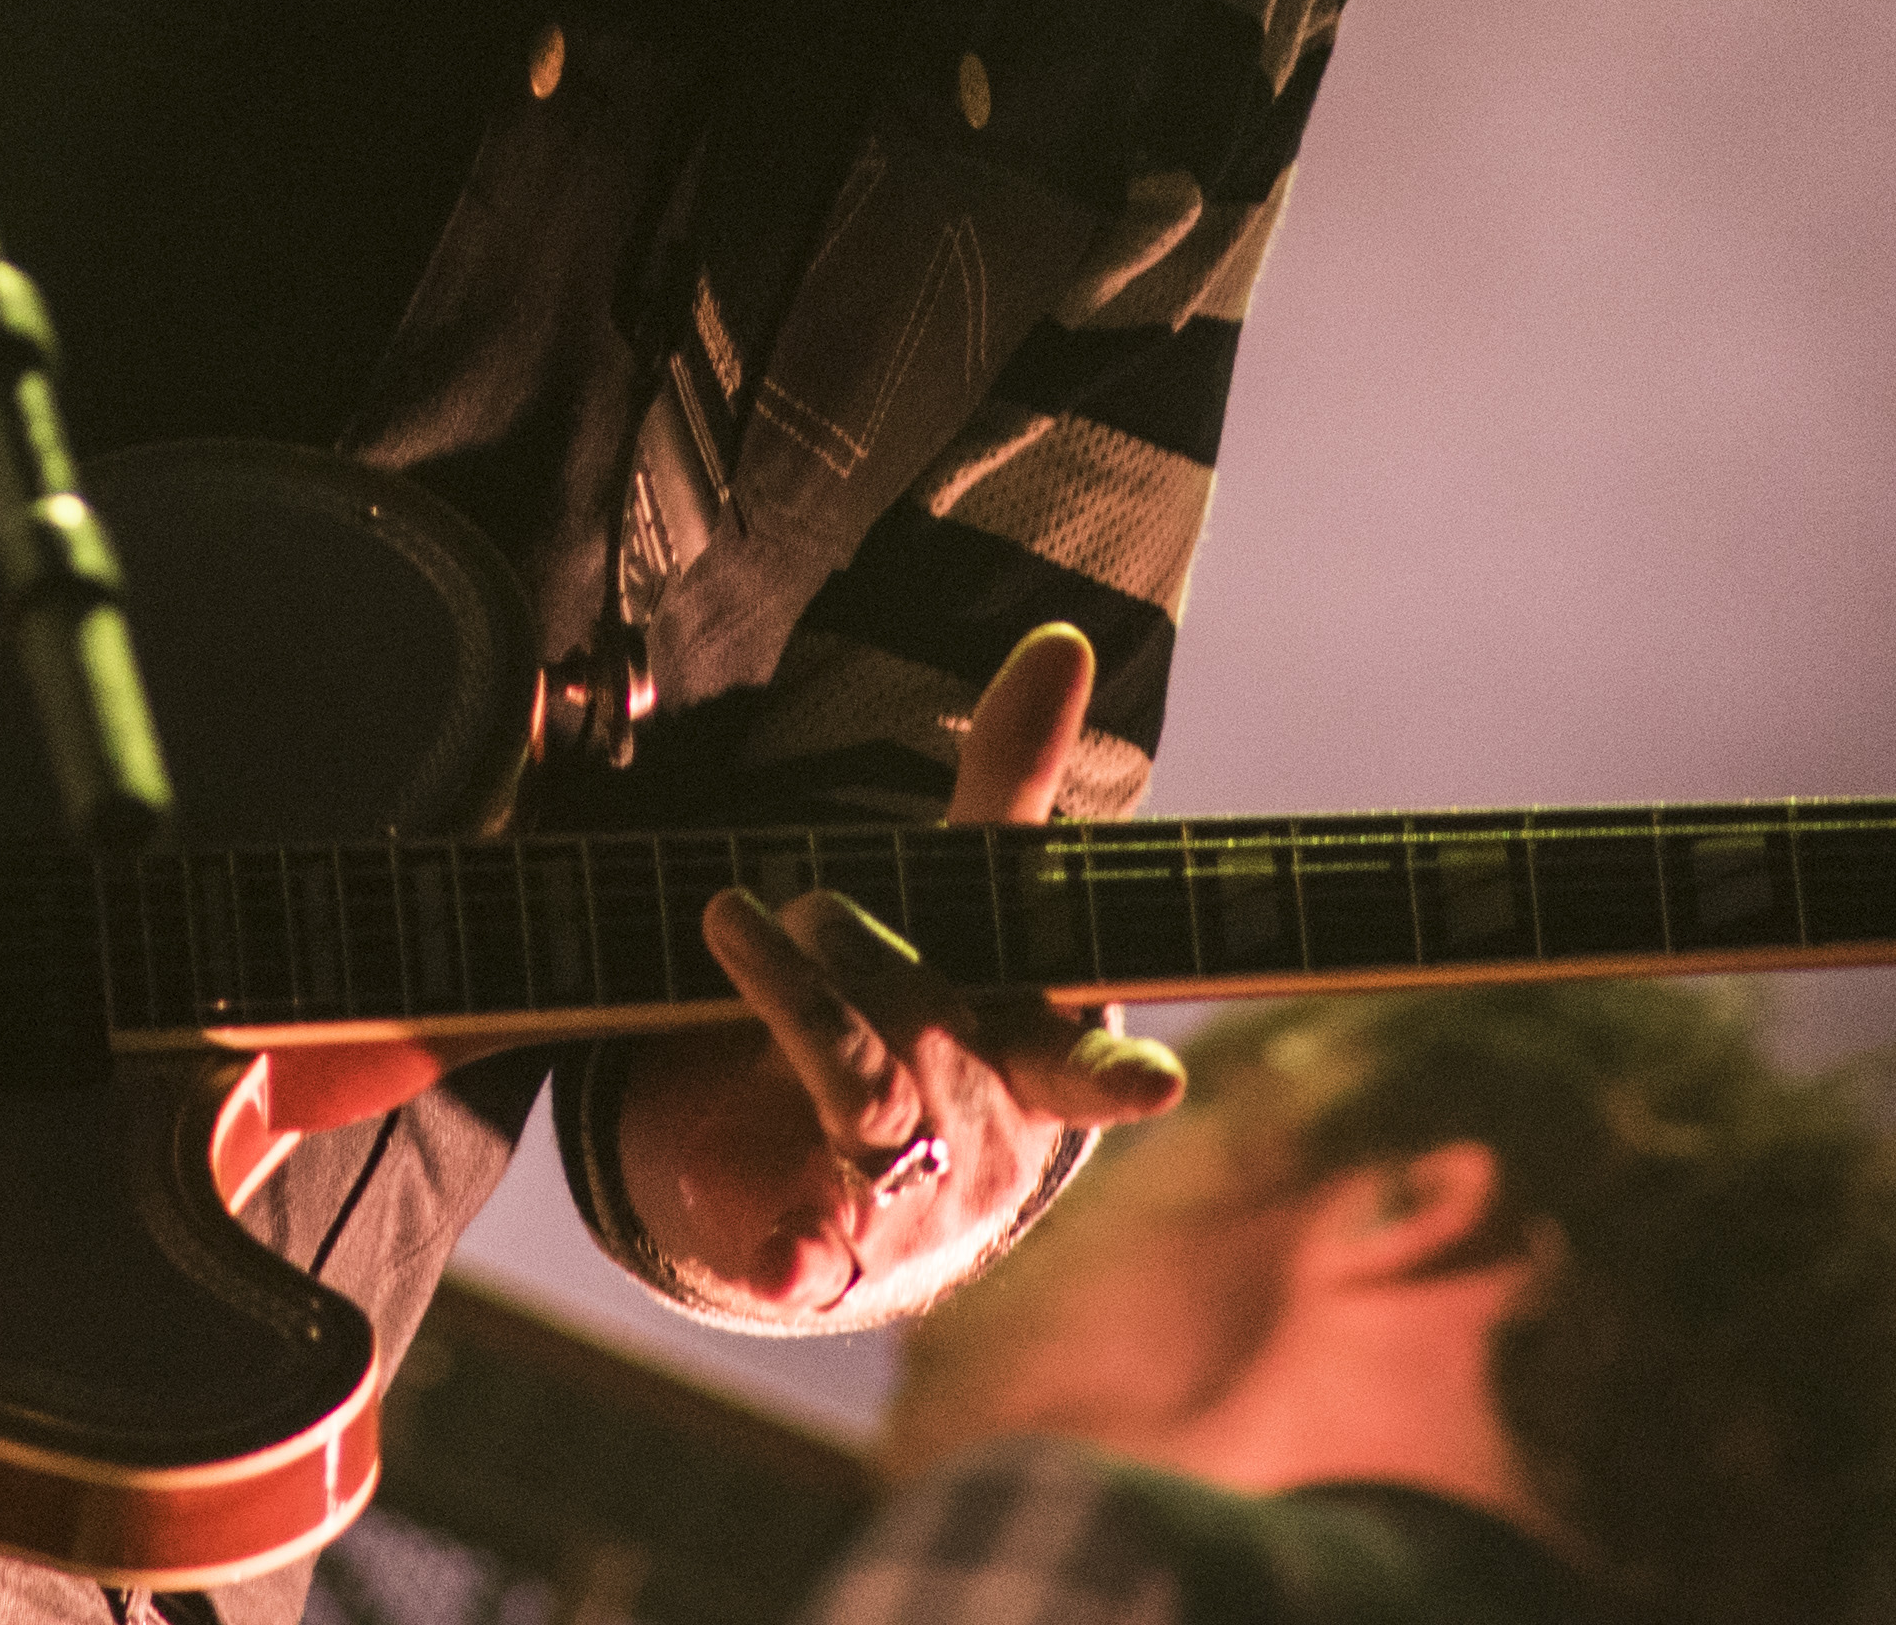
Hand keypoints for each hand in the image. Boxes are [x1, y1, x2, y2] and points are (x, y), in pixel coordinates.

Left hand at [606, 625, 1188, 1319]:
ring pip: (865, 1102)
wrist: (833, 1172)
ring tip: (738, 922)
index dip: (1116, 1073)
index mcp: (1035, 1053)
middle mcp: (982, 1133)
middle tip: (810, 901)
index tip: (1158, 1084)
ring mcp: (904, 1195)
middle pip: (939, 1045)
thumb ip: (1013, 777)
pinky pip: (805, 1254)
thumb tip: (1066, 637)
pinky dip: (789, 1256)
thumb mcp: (969, 899)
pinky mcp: (818, 1242)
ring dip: (804, 1014)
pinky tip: (768, 1257)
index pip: (1084, 1062)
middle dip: (874, 965)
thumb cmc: (931, 1011)